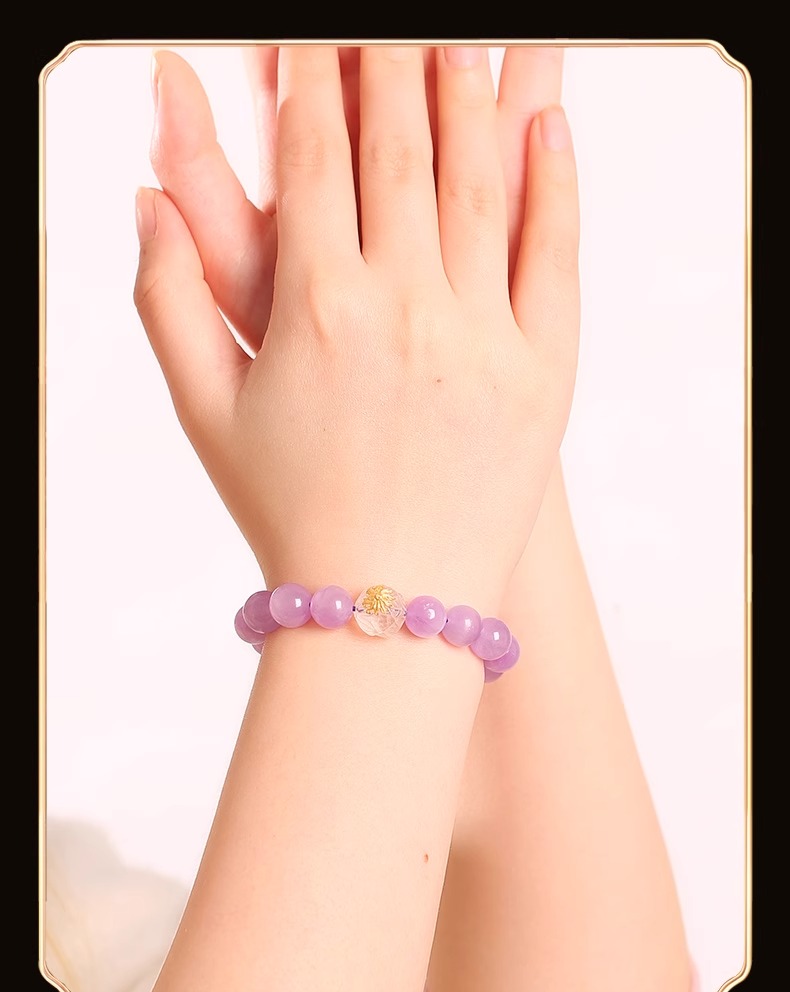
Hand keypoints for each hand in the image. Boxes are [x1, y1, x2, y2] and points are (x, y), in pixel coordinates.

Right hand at [134, 46, 578, 605]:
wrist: (388, 607)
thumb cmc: (290, 511)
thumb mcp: (206, 412)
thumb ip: (168, 299)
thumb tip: (146, 201)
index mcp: (315, 307)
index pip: (316, 153)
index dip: (314, 76)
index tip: (315, 34)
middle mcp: (403, 307)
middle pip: (400, 147)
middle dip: (392, 62)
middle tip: (394, 22)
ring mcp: (483, 337)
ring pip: (480, 183)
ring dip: (470, 96)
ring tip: (463, 39)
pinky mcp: (545, 372)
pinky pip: (554, 256)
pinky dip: (555, 183)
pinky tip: (548, 124)